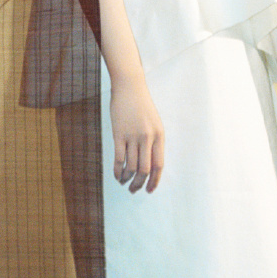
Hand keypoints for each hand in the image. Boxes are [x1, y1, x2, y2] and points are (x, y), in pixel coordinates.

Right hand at [110, 74, 164, 192]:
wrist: (129, 87)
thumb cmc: (141, 105)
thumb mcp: (153, 123)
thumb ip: (153, 142)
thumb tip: (149, 166)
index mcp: (159, 135)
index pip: (158, 165)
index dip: (154, 181)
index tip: (149, 191)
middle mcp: (147, 137)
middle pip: (144, 169)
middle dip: (139, 184)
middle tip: (134, 190)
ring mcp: (132, 136)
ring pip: (131, 166)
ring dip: (127, 178)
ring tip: (123, 182)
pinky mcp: (118, 133)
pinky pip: (119, 158)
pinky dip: (117, 170)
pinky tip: (116, 175)